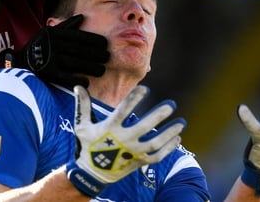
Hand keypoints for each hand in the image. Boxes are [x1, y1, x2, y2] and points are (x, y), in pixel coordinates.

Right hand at [1, 14, 108, 87]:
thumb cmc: (37, 46)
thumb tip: (82, 17)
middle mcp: (52, 45)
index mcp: (54, 34)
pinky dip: (77, 80)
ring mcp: (50, 59)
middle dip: (96, 54)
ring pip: (75, 63)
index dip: (93, 40)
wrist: (18, 63)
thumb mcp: (48, 32)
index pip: (78, 36)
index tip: (105, 44)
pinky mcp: (47, 74)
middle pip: (79, 50)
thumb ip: (66, 26)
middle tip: (107, 57)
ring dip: (91, 67)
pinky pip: (65, 77)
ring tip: (102, 70)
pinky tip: (87, 82)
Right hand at [65, 85, 185, 196]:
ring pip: (155, 143)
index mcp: (109, 128)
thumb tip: (78, 86)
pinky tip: (177, 138)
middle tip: (171, 104)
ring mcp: (132, 152)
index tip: (145, 89)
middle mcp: (123, 140)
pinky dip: (169, 148)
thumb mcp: (81, 125)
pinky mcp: (138, 162)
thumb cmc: (87, 146)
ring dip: (169, 132)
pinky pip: (157, 156)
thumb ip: (82, 106)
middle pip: (144, 126)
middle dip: (159, 115)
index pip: (123, 110)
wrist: (92, 173)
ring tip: (181, 122)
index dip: (134, 98)